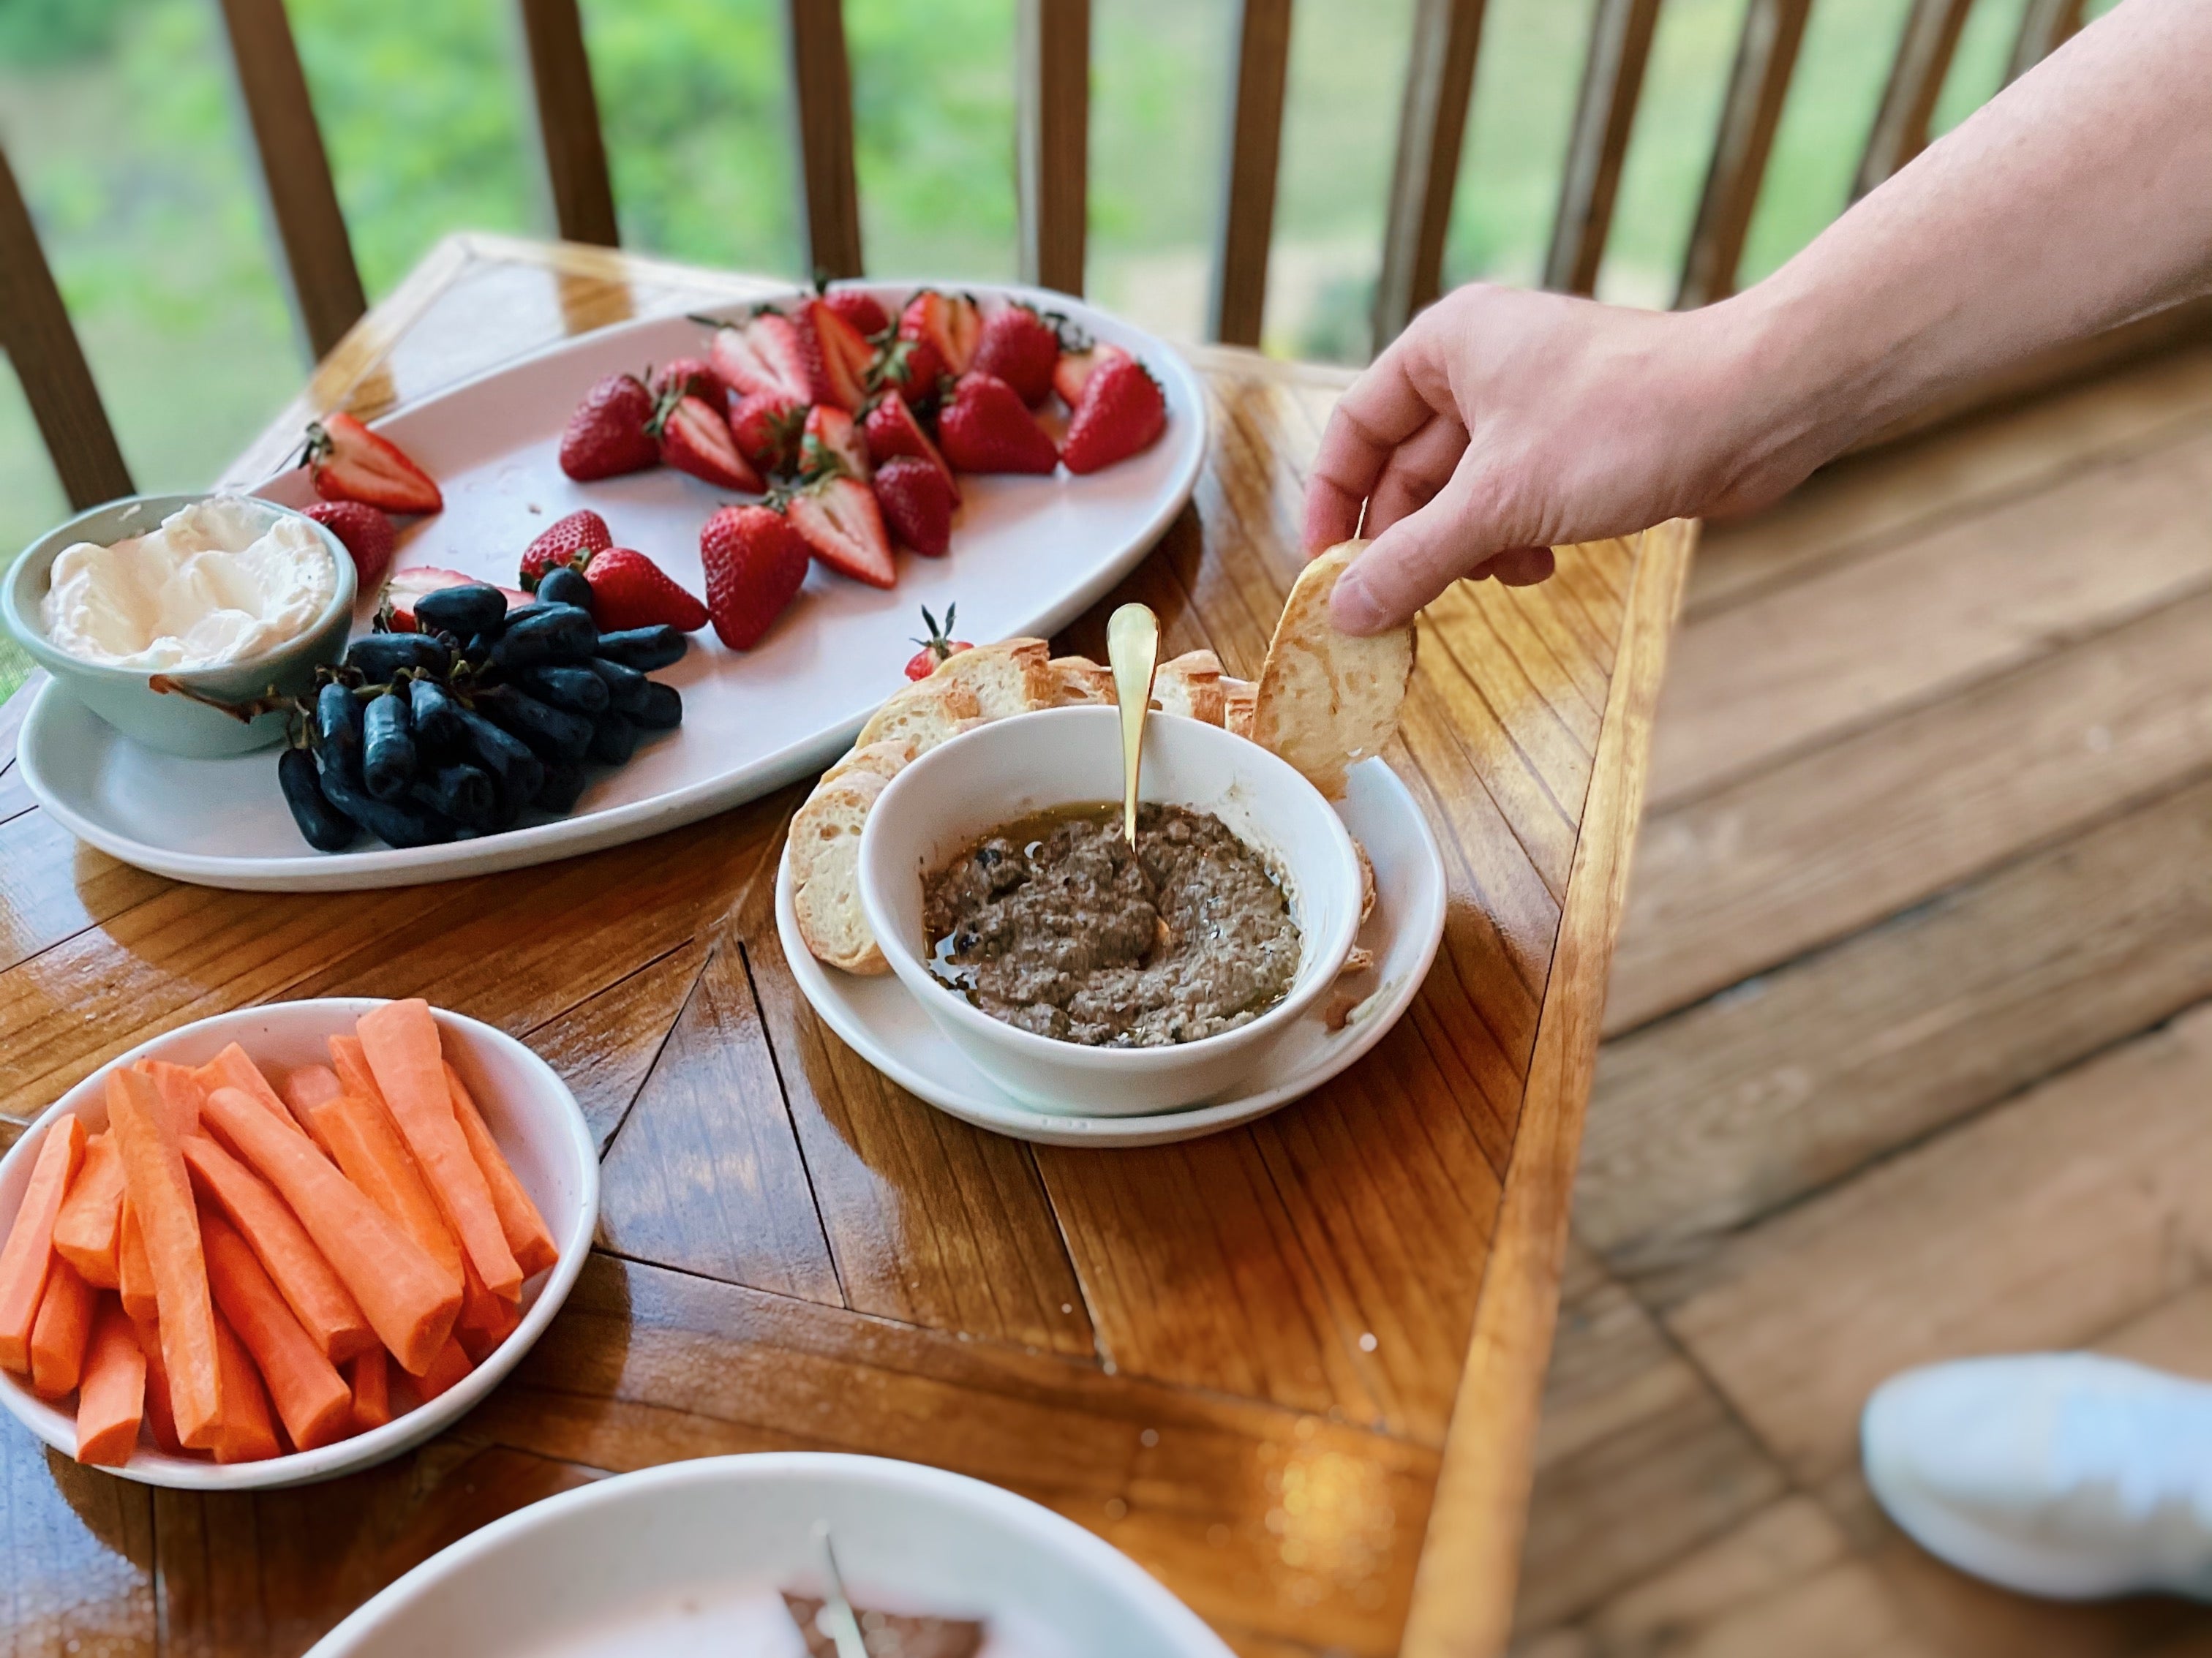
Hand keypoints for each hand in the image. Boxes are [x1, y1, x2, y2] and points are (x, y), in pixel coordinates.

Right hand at [1304, 283, 1817, 633]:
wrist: (1755, 411)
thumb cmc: (1625, 424)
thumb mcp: (1498, 503)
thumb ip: (1412, 560)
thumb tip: (1343, 615)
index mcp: (1447, 346)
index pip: (1355, 426)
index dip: (1332, 500)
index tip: (1326, 568)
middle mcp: (1483, 365)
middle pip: (1406, 469)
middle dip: (1410, 538)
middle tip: (1400, 603)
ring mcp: (1533, 405)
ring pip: (1462, 493)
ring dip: (1467, 548)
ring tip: (1496, 576)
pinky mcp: (1575, 444)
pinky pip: (1512, 502)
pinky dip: (1512, 540)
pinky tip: (1540, 566)